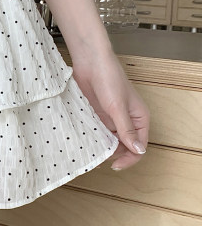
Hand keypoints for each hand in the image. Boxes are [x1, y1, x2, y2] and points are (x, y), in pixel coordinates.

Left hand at [70, 51, 149, 170]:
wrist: (89, 61)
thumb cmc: (108, 78)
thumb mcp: (118, 106)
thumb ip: (126, 129)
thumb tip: (138, 150)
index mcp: (140, 118)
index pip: (139, 147)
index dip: (129, 158)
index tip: (115, 165)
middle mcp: (127, 120)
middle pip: (124, 146)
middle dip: (114, 154)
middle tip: (100, 158)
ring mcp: (112, 118)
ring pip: (110, 141)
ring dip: (103, 147)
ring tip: (92, 151)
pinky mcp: (98, 115)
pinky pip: (98, 132)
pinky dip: (93, 138)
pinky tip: (85, 141)